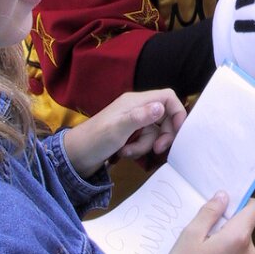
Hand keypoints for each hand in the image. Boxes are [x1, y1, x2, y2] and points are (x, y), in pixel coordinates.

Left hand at [63, 88, 186, 177]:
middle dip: (164, 134)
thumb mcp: (118, 129)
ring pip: (155, 132)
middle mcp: (137, 109)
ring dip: (146, 145)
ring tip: (128, 152)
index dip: (178, 111)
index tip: (180, 131)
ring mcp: (133, 122)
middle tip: (158, 149)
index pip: (167, 97)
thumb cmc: (94, 140)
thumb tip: (162, 107)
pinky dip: (138, 149)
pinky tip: (124, 153)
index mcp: (136, 101)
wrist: (74, 157)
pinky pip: (144, 141)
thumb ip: (140, 117)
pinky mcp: (129, 135)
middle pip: (165, 116)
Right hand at [160, 192, 254, 253]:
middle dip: (226, 225)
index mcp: (240, 237)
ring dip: (224, 241)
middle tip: (201, 232)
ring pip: (239, 243)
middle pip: (244, 226)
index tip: (223, 206)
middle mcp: (249, 252)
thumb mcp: (191, 235)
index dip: (241, 202)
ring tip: (200, 252)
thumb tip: (224, 196)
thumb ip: (210, 212)